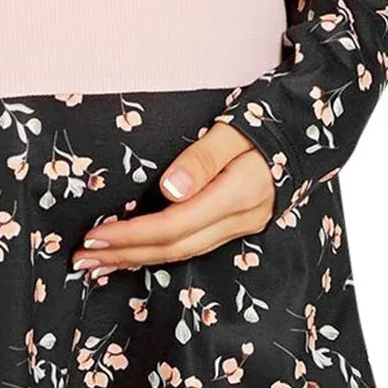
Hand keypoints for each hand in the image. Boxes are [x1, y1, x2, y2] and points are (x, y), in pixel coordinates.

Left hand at [71, 121, 276, 277]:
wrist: (305, 131)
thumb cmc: (266, 123)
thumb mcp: (232, 130)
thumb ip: (202, 159)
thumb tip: (169, 189)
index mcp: (236, 195)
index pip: (173, 226)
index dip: (131, 235)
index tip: (94, 236)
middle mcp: (239, 219)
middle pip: (174, 248)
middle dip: (126, 255)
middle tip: (82, 260)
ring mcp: (240, 226)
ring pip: (183, 252)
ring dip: (139, 259)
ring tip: (100, 264)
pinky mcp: (237, 224)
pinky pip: (193, 245)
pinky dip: (160, 252)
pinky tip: (137, 254)